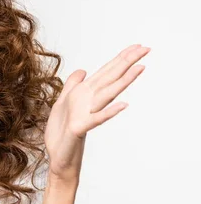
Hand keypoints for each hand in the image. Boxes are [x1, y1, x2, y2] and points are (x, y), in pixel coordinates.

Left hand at [44, 44, 150, 183]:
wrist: (58, 157)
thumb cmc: (61, 133)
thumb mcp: (61, 103)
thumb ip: (72, 86)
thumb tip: (83, 70)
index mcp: (85, 94)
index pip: (106, 73)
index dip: (120, 59)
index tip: (136, 46)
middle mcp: (90, 102)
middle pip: (111, 79)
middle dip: (127, 63)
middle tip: (146, 49)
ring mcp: (87, 114)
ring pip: (108, 94)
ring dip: (124, 81)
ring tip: (140, 67)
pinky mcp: (81, 128)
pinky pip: (97, 119)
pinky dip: (109, 112)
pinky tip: (123, 105)